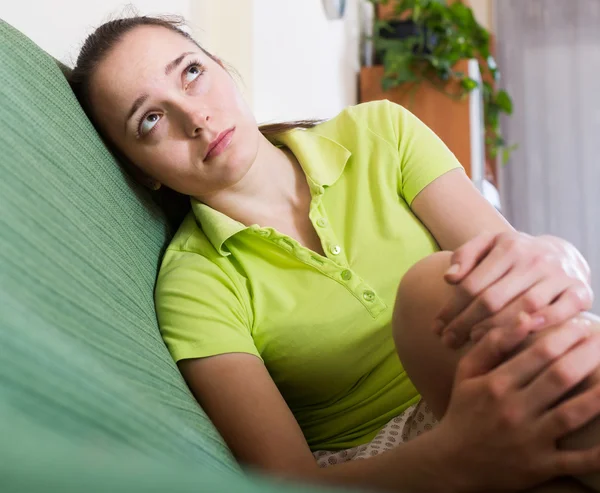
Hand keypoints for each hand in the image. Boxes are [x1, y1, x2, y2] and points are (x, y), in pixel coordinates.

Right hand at [429, 318, 599, 491]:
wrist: (452, 462)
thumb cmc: (463, 410)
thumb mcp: (467, 373)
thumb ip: (493, 344)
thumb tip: (524, 318)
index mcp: (496, 384)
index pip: (538, 353)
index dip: (566, 336)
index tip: (583, 324)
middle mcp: (513, 409)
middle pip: (560, 377)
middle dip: (588, 355)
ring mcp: (529, 439)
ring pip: (573, 414)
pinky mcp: (540, 467)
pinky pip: (577, 461)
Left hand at [433, 231, 592, 348]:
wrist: (561, 253)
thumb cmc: (514, 254)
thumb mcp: (488, 245)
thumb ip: (465, 256)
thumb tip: (449, 278)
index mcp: (509, 246)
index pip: (471, 284)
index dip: (451, 309)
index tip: (437, 327)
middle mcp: (535, 259)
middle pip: (492, 298)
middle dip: (465, 323)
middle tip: (448, 341)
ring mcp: (559, 275)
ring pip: (522, 308)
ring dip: (495, 328)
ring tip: (473, 341)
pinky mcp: (580, 291)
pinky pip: (561, 312)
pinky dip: (540, 325)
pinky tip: (517, 336)